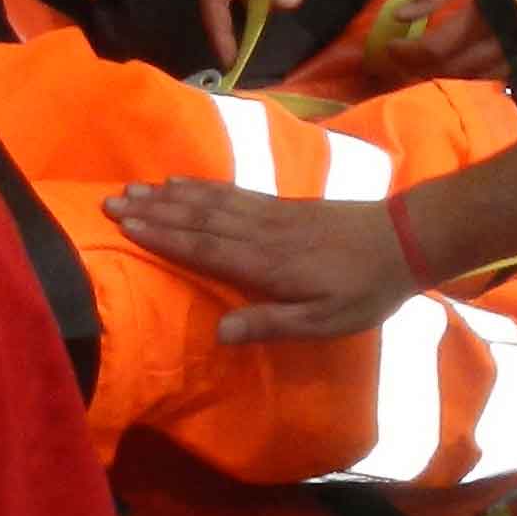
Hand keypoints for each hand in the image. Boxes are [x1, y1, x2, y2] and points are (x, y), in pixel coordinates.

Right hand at [104, 177, 420, 348]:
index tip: (124, 225)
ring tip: (135, 188)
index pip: (204, 247)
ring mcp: (271, 213)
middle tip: (111, 202)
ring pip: (211, 201)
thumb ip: (270, 323)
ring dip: (170, 196)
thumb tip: (219, 332)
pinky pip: (232, 192)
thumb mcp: (324, 321)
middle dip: (154, 210)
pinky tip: (184, 183)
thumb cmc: (364, 290)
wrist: (405, 240)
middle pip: (198, 218)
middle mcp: (261, 232)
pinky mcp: (282, 204)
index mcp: (266, 263)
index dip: (162, 236)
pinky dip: (202, 186)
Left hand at [372, 0, 516, 77]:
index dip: (408, 54)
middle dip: (421, 70)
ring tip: (421, 64)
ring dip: (445, 76)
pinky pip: (498, 75)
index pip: (438, 50)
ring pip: (476, 79)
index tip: (386, 47)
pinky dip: (472, 74)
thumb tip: (402, 14)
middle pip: (455, 71)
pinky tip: (456, 63)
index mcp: (489, 14)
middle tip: (396, 61)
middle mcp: (508, 41)